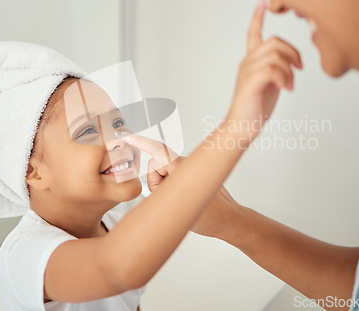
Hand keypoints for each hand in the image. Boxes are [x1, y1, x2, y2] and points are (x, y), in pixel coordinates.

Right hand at [122, 134, 242, 239]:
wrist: (231, 221)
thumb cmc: (211, 217)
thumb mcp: (178, 211)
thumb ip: (159, 196)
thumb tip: (148, 191)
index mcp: (182, 168)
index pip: (158, 152)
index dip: (141, 143)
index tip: (127, 137)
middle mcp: (186, 164)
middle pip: (156, 166)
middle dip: (155, 183)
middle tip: (166, 199)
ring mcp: (190, 169)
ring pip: (163, 174)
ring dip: (164, 188)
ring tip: (178, 202)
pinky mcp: (193, 175)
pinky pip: (173, 177)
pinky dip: (170, 188)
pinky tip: (181, 201)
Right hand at [226, 0, 302, 141]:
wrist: (242, 127)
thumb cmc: (256, 107)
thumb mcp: (271, 84)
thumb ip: (279, 70)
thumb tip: (293, 64)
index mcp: (251, 61)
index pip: (253, 33)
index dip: (257, 17)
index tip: (262, 1)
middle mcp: (247, 62)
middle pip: (274, 42)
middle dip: (293, 53)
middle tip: (299, 69)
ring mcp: (247, 72)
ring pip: (275, 55)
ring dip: (289, 69)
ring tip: (290, 84)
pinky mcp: (250, 83)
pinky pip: (272, 69)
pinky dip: (284, 78)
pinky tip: (286, 89)